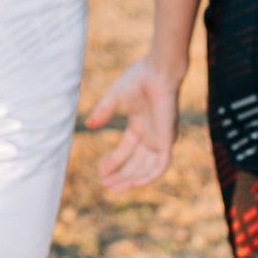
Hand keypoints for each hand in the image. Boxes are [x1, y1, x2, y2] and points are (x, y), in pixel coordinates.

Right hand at [85, 55, 180, 195]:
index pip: (126, 150)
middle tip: (104, 183)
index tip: (99, 172)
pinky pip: (161, 166)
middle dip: (120, 174)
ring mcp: (160, 138)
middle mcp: (151, 134)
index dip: (113, 162)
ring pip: (147, 168)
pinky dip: (148, 176)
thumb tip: (88, 125)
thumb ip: (103, 111)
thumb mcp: (115, 97)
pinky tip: (133, 183)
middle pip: (135, 163)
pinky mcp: (168, 140)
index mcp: (140, 125)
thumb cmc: (140, 77)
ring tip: (113, 187)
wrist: (158, 71)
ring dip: (131, 179)